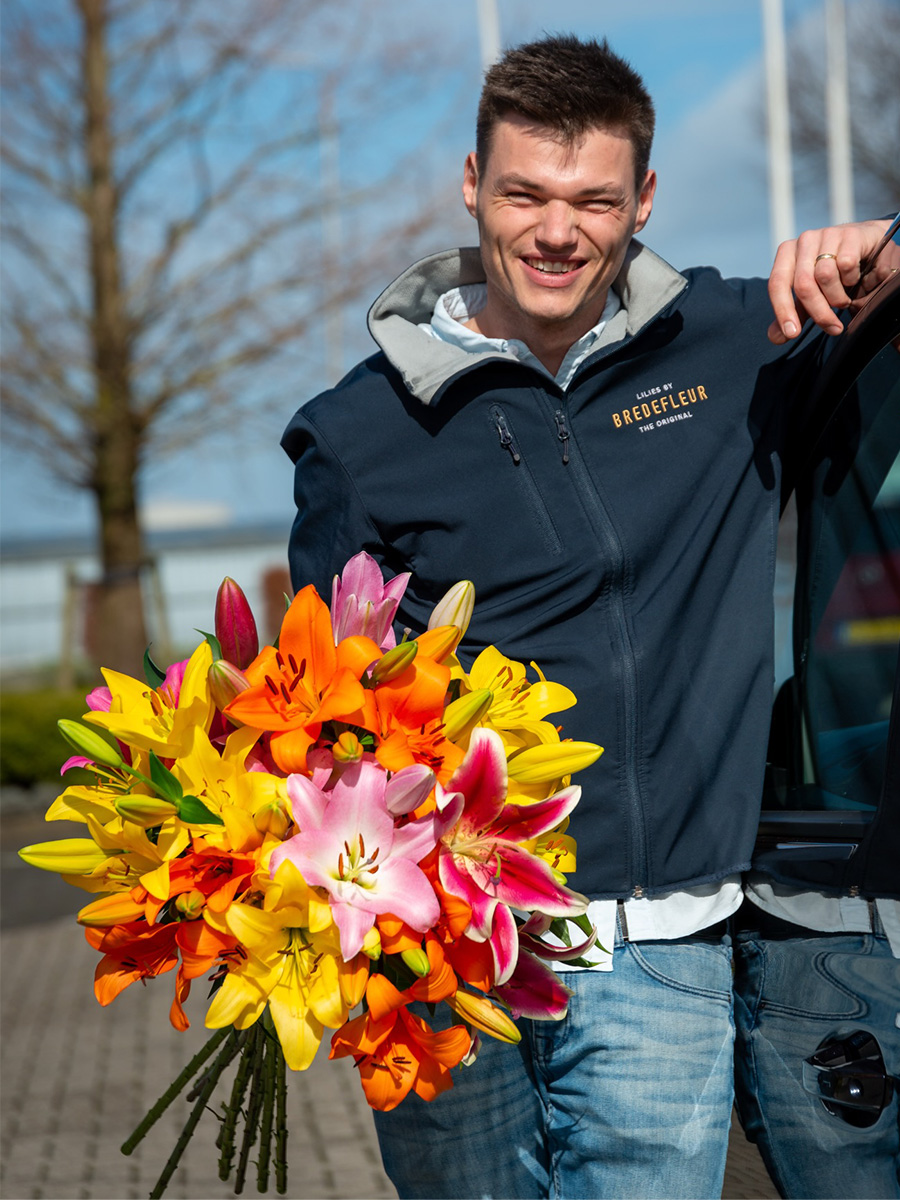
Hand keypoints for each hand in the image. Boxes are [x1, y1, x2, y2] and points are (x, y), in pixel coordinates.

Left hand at [767, 218, 897, 343]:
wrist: (868, 247)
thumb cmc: (835, 273)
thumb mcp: (811, 294)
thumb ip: (794, 313)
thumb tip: (777, 337)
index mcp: (787, 253)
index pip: (777, 283)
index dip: (783, 310)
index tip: (793, 333)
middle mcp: (804, 240)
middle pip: (803, 284)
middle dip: (819, 312)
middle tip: (832, 328)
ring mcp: (828, 234)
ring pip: (825, 275)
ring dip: (838, 297)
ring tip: (844, 299)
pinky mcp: (851, 234)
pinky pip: (847, 265)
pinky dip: (853, 280)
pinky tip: (858, 278)